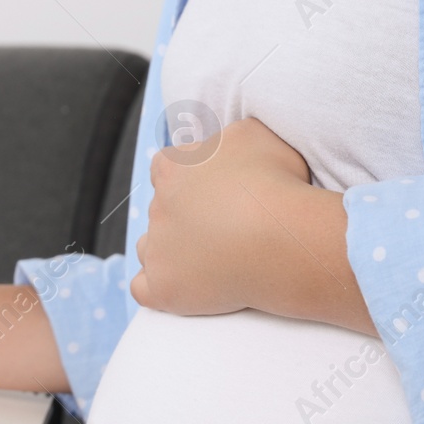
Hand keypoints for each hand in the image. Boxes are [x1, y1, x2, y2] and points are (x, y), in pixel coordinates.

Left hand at [130, 117, 374, 333]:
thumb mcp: (254, 135)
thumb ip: (226, 138)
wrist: (281, 238)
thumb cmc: (276, 183)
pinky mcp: (163, 287)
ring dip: (168, 251)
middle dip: (185, 217)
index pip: (165, 168)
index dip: (187, 179)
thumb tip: (220, 145)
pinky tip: (182, 287)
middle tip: (225, 229)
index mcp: (174, 168)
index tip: (213, 192)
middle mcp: (157, 206)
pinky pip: (143, 289)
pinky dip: (158, 288)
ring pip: (147, 248)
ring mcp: (157, 249)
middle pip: (161, 210)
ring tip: (206, 260)